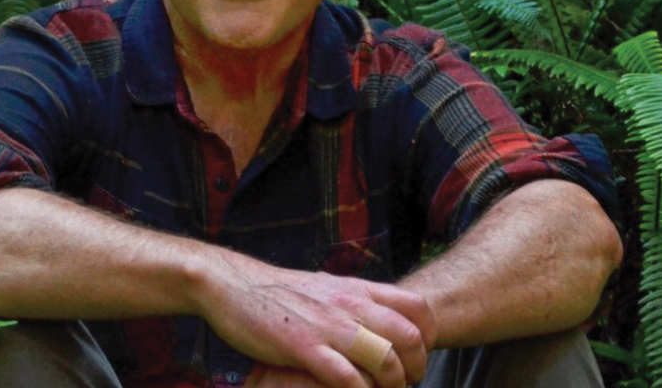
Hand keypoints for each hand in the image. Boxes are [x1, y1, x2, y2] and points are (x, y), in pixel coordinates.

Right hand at [193, 250, 434, 387]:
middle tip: (408, 383)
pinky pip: (347, 378)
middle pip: (410, 336)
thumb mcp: (325, 287)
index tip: (420, 354)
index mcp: (357, 288)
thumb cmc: (277, 291)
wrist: (232, 284)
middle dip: (417, 367)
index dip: (429, 335)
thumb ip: (354, 300)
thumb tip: (378, 314)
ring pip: (385, 358)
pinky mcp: (304, 348)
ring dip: (393, 384)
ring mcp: (328, 327)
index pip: (417, 306)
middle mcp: (350, 304)